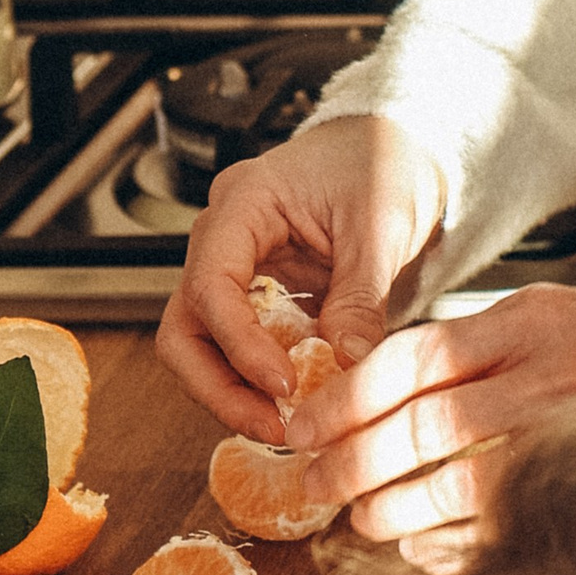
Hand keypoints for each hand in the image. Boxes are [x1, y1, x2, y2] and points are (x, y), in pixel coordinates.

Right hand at [158, 116, 446, 438]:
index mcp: (243, 203)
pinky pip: (235, 346)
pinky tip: (296, 405)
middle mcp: (222, 238)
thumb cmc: (380, 165)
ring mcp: (232, 268)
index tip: (283, 385)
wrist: (391, 149)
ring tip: (286, 425)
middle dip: (218, 386)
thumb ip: (360, 296)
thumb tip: (346, 363)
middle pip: (183, 326)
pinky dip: (256, 382)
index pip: (211, 284)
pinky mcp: (254, 295)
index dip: (239, 345)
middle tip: (272, 425)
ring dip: (233, 392)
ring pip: (199, 344)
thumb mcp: (382, 227)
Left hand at [289, 286, 575, 565]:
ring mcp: (571, 439)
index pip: (416, 359)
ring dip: (397, 511)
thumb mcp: (529, 312)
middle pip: (430, 428)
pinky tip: (418, 545)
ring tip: (362, 517)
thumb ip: (458, 345)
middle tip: (314, 484)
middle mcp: (549, 380)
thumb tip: (359, 389)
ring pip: (462, 487)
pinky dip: (449, 544)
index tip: (303, 426)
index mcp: (525, 325)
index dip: (349, 397)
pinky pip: (502, 530)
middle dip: (357, 463)